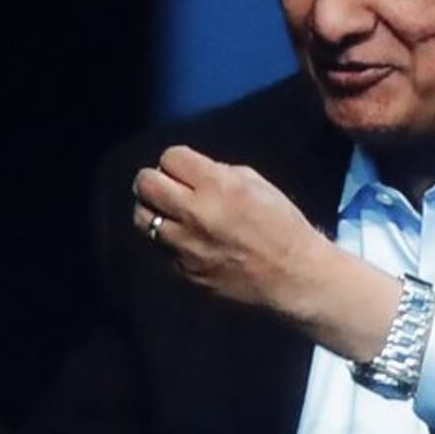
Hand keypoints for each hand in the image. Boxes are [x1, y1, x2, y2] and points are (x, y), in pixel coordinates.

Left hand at [129, 150, 399, 360]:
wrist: (292, 276)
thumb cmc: (281, 224)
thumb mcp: (256, 184)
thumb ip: (218, 173)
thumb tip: (189, 174)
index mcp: (217, 186)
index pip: (170, 158)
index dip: (177, 160)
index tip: (185, 169)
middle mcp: (194, 214)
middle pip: (145, 184)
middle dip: (153, 179)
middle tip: (165, 185)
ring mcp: (185, 245)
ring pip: (142, 218)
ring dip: (152, 210)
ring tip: (168, 212)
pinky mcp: (182, 269)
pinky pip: (160, 247)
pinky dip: (168, 239)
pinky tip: (186, 239)